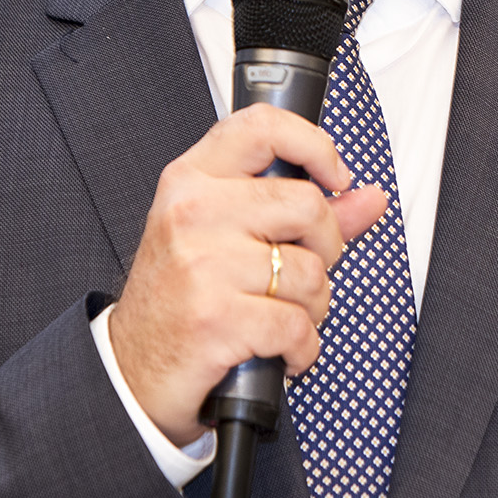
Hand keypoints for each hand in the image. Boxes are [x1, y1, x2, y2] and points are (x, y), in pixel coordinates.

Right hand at [108, 103, 389, 444]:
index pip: (262, 127)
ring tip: (282, 315)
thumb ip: (298, 213)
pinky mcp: (216, 318)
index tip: (335, 176)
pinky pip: (298, 326)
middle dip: (326, 249)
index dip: (315, 144)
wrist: (130, 371)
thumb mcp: (223, 238)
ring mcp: (203, 264)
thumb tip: (368, 197)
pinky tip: (281, 352)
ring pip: (311, 272)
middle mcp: (193, 213)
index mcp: (192, 181)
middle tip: (302, 272)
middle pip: (308, 205)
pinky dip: (302, 348)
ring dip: (312, 307)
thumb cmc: (178, 298)